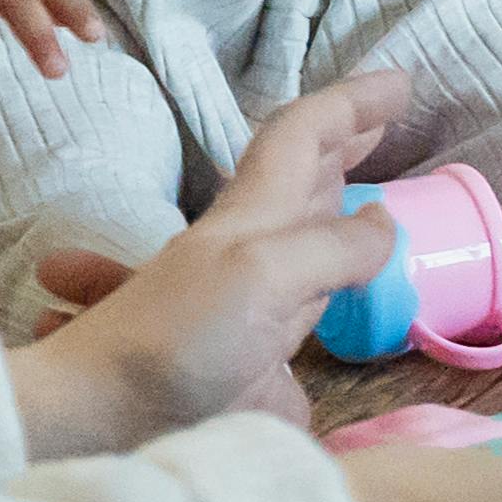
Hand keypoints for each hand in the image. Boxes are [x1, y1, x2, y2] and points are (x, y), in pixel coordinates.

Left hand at [8, 73, 414, 455]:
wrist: (100, 417)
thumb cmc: (178, 337)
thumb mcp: (264, 275)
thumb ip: (332, 247)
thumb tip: (382, 223)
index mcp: (254, 214)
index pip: (305, 134)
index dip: (351, 103)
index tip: (402, 84)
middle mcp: (250, 245)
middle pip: (301, 174)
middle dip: (342, 139)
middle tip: (388, 120)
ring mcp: (246, 298)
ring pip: (297, 230)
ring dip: (331, 198)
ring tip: (365, 187)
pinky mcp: (247, 356)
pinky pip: (294, 302)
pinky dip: (322, 280)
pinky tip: (335, 293)